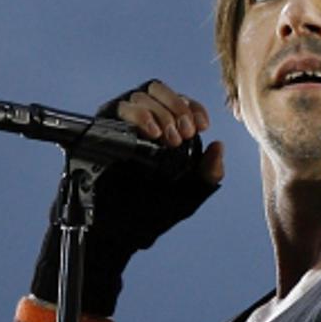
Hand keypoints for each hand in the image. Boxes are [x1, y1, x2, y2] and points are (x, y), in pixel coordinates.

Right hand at [30, 80, 224, 315]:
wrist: (116, 230)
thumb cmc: (148, 216)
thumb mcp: (187, 198)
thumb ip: (207, 177)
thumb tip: (219, 147)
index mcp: (164, 134)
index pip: (180, 103)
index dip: (192, 108)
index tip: (202, 125)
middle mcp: (142, 125)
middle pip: (160, 91)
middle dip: (176, 107)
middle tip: (183, 134)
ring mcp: (121, 125)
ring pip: (142, 96)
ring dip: (160, 112)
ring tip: (167, 138)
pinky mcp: (101, 129)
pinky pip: (120, 108)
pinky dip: (140, 115)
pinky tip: (152, 132)